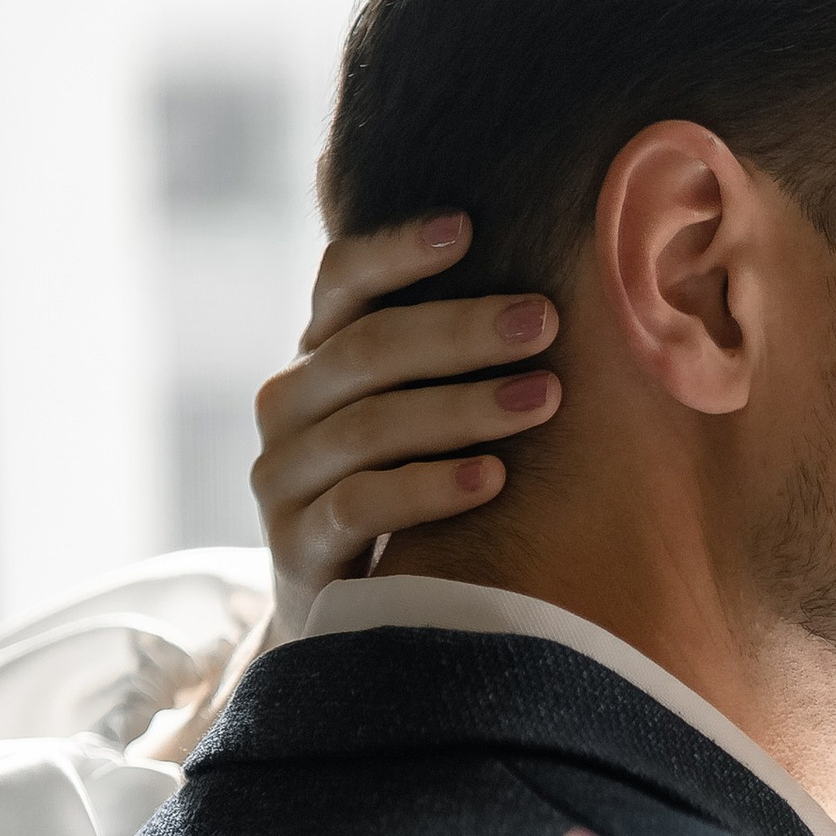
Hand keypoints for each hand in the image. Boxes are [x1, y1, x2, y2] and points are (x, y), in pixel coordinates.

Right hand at [250, 214, 563, 621]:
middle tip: (544, 320)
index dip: (396, 250)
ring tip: (543, 399)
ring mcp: (284, 476)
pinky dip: (429, 488)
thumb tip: (552, 296)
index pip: (341, 281)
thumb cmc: (407, 493)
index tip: (467, 227)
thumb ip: (447, 360)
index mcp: (317, 357)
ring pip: (370, 426)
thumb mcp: (417, 417)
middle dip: (462, 330)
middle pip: (369, 350)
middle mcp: (287, 405)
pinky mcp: (295, 546)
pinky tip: (491, 479)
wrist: (349, 607)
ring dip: (463, 408)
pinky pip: (361, 505)